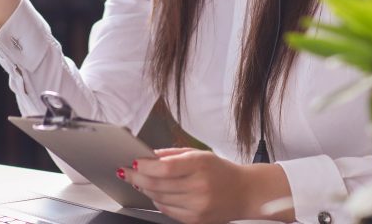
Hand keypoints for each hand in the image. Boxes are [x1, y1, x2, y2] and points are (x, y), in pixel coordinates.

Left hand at [119, 148, 292, 223]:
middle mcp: (199, 186)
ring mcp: (197, 206)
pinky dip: (157, 201)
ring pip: (159, 198)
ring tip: (139, 181)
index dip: (144, 166)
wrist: (245, 193)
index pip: (164, 168)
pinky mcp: (196, 220)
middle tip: (125, 172)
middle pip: (158, 184)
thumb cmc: (221, 171)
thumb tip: (148, 156)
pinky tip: (155, 194)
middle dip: (137, 178)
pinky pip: (167, 210)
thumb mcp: (200, 154)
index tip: (133, 162)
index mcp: (201, 165)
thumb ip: (173, 154)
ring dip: (145, 189)